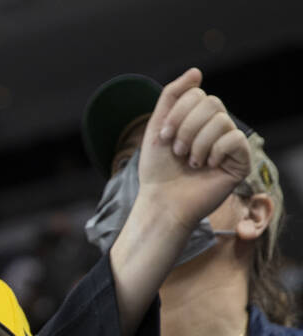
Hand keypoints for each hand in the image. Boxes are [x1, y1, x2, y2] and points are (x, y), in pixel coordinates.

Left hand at [136, 68, 251, 233]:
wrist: (162, 201)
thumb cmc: (158, 169)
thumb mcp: (157, 127)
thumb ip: (172, 96)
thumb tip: (197, 71)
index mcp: (199, 118)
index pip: (197, 94)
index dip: (177, 113)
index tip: (164, 137)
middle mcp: (217, 128)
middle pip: (212, 103)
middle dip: (187, 128)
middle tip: (177, 151)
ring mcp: (230, 144)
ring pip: (222, 121)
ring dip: (198, 143)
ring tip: (190, 162)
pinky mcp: (240, 161)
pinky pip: (235, 139)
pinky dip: (215, 151)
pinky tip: (208, 166)